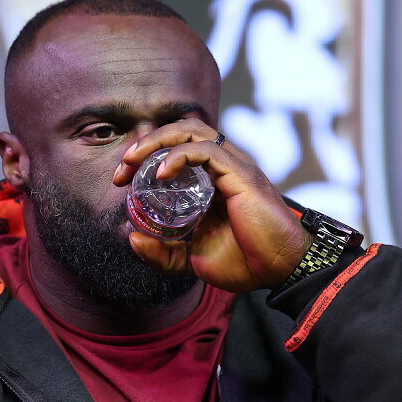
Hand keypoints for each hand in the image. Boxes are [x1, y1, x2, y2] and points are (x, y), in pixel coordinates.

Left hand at [113, 120, 311, 292]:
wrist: (279, 271)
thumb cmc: (246, 263)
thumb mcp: (192, 261)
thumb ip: (164, 253)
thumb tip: (132, 238)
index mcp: (212, 180)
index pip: (175, 150)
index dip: (144, 158)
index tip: (121, 180)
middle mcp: (223, 166)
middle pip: (180, 131)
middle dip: (144, 144)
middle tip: (121, 168)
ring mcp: (233, 166)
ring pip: (191, 130)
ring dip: (156, 142)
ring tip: (133, 162)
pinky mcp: (241, 174)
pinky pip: (206, 150)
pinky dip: (179, 155)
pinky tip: (161, 174)